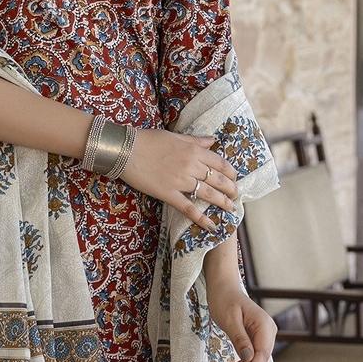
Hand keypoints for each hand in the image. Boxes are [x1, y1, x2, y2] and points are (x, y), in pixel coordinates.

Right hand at [120, 128, 237, 232]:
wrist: (126, 150)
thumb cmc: (148, 139)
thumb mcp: (174, 136)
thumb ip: (195, 140)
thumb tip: (213, 140)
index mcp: (193, 150)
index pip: (220, 163)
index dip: (230, 172)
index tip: (235, 178)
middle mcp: (191, 166)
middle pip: (218, 179)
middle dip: (230, 189)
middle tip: (236, 196)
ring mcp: (180, 181)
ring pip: (208, 194)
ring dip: (222, 202)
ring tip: (231, 209)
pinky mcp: (168, 194)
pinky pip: (188, 208)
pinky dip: (201, 218)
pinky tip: (211, 225)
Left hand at [207, 286, 276, 361]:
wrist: (223, 287)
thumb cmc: (224, 299)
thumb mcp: (229, 319)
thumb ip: (240, 339)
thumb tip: (249, 360)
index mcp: (264, 326)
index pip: (263, 356)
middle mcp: (268, 334)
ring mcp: (264, 339)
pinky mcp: (256, 342)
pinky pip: (252, 360)